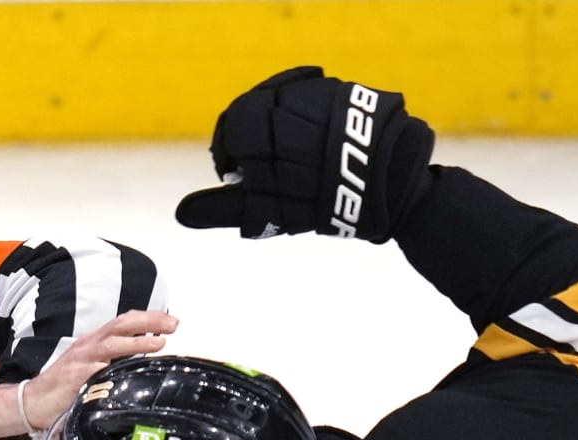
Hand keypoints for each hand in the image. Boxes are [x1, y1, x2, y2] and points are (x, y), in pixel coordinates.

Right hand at [0, 310, 176, 438]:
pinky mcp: (74, 377)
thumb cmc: (63, 388)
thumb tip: (143, 363)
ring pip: (112, 342)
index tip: (170, 322)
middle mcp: (88, 345)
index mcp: (94, 342)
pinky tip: (129, 367)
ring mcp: (81, 360)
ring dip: (137, 341)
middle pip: (122, 324)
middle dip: (149, 322)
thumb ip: (114, 363)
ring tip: (160, 342)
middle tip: (173, 325)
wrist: (32, 401)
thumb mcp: (92, 370)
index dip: (148, 319)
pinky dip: (112, 365)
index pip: (124, 322)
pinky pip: (95, 369)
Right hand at [175, 66, 434, 242]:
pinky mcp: (341, 89)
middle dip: (249, 138)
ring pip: (278, 99)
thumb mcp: (274, 213)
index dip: (228, 152)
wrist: (395, 187)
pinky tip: (303, 127)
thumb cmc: (330, 205)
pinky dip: (299, 105)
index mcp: (270, 133)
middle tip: (258, 164)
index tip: (235, 174)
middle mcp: (292, 107)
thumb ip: (225, 208)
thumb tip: (182, 214)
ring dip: (274, 123)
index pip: (233, 128)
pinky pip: (308, 87)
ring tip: (285, 150)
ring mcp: (317, 96)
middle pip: (252, 111)